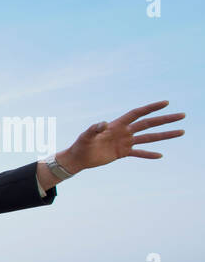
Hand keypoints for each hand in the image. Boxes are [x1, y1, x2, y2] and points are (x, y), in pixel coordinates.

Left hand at [62, 101, 184, 171]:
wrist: (79, 158)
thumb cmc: (81, 145)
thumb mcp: (86, 136)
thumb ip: (94, 129)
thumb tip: (103, 124)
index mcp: (118, 125)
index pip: (138, 113)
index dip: (151, 108)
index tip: (166, 103)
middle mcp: (125, 132)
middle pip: (149, 124)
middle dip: (165, 120)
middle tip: (182, 116)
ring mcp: (125, 142)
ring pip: (149, 138)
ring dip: (164, 135)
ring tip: (181, 132)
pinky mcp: (123, 153)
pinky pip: (139, 153)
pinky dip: (149, 154)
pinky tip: (160, 155)